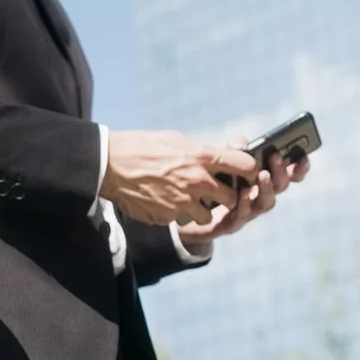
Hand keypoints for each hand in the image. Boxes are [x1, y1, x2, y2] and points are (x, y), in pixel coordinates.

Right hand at [100, 130, 259, 225]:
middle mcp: (197, 182)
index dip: (250, 171)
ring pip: (207, 216)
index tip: (247, 174)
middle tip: (217, 192)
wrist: (110, 166)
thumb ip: (206, 149)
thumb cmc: (143, 147)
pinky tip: (163, 201)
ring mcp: (182, 203)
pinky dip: (176, 213)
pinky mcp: (167, 217)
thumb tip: (232, 150)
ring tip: (187, 199)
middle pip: (232, 198)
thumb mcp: (178, 139)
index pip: (246, 166)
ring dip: (202, 210)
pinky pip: (180, 220)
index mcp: (202, 157)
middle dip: (227, 196)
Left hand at [177, 136, 311, 244]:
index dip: (298, 168)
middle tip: (276, 157)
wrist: (187, 211)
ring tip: (262, 175)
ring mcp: (248, 212)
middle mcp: (259, 196)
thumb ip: (231, 150)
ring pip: (265, 203)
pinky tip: (242, 193)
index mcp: (261, 180)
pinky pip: (242, 216)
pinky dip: (245, 204)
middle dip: (281, 172)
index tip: (303, 157)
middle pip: (279, 187)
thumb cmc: (208, 183)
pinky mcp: (231, 224)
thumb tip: (241, 142)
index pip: (287, 174)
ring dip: (266, 188)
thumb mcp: (218, 161)